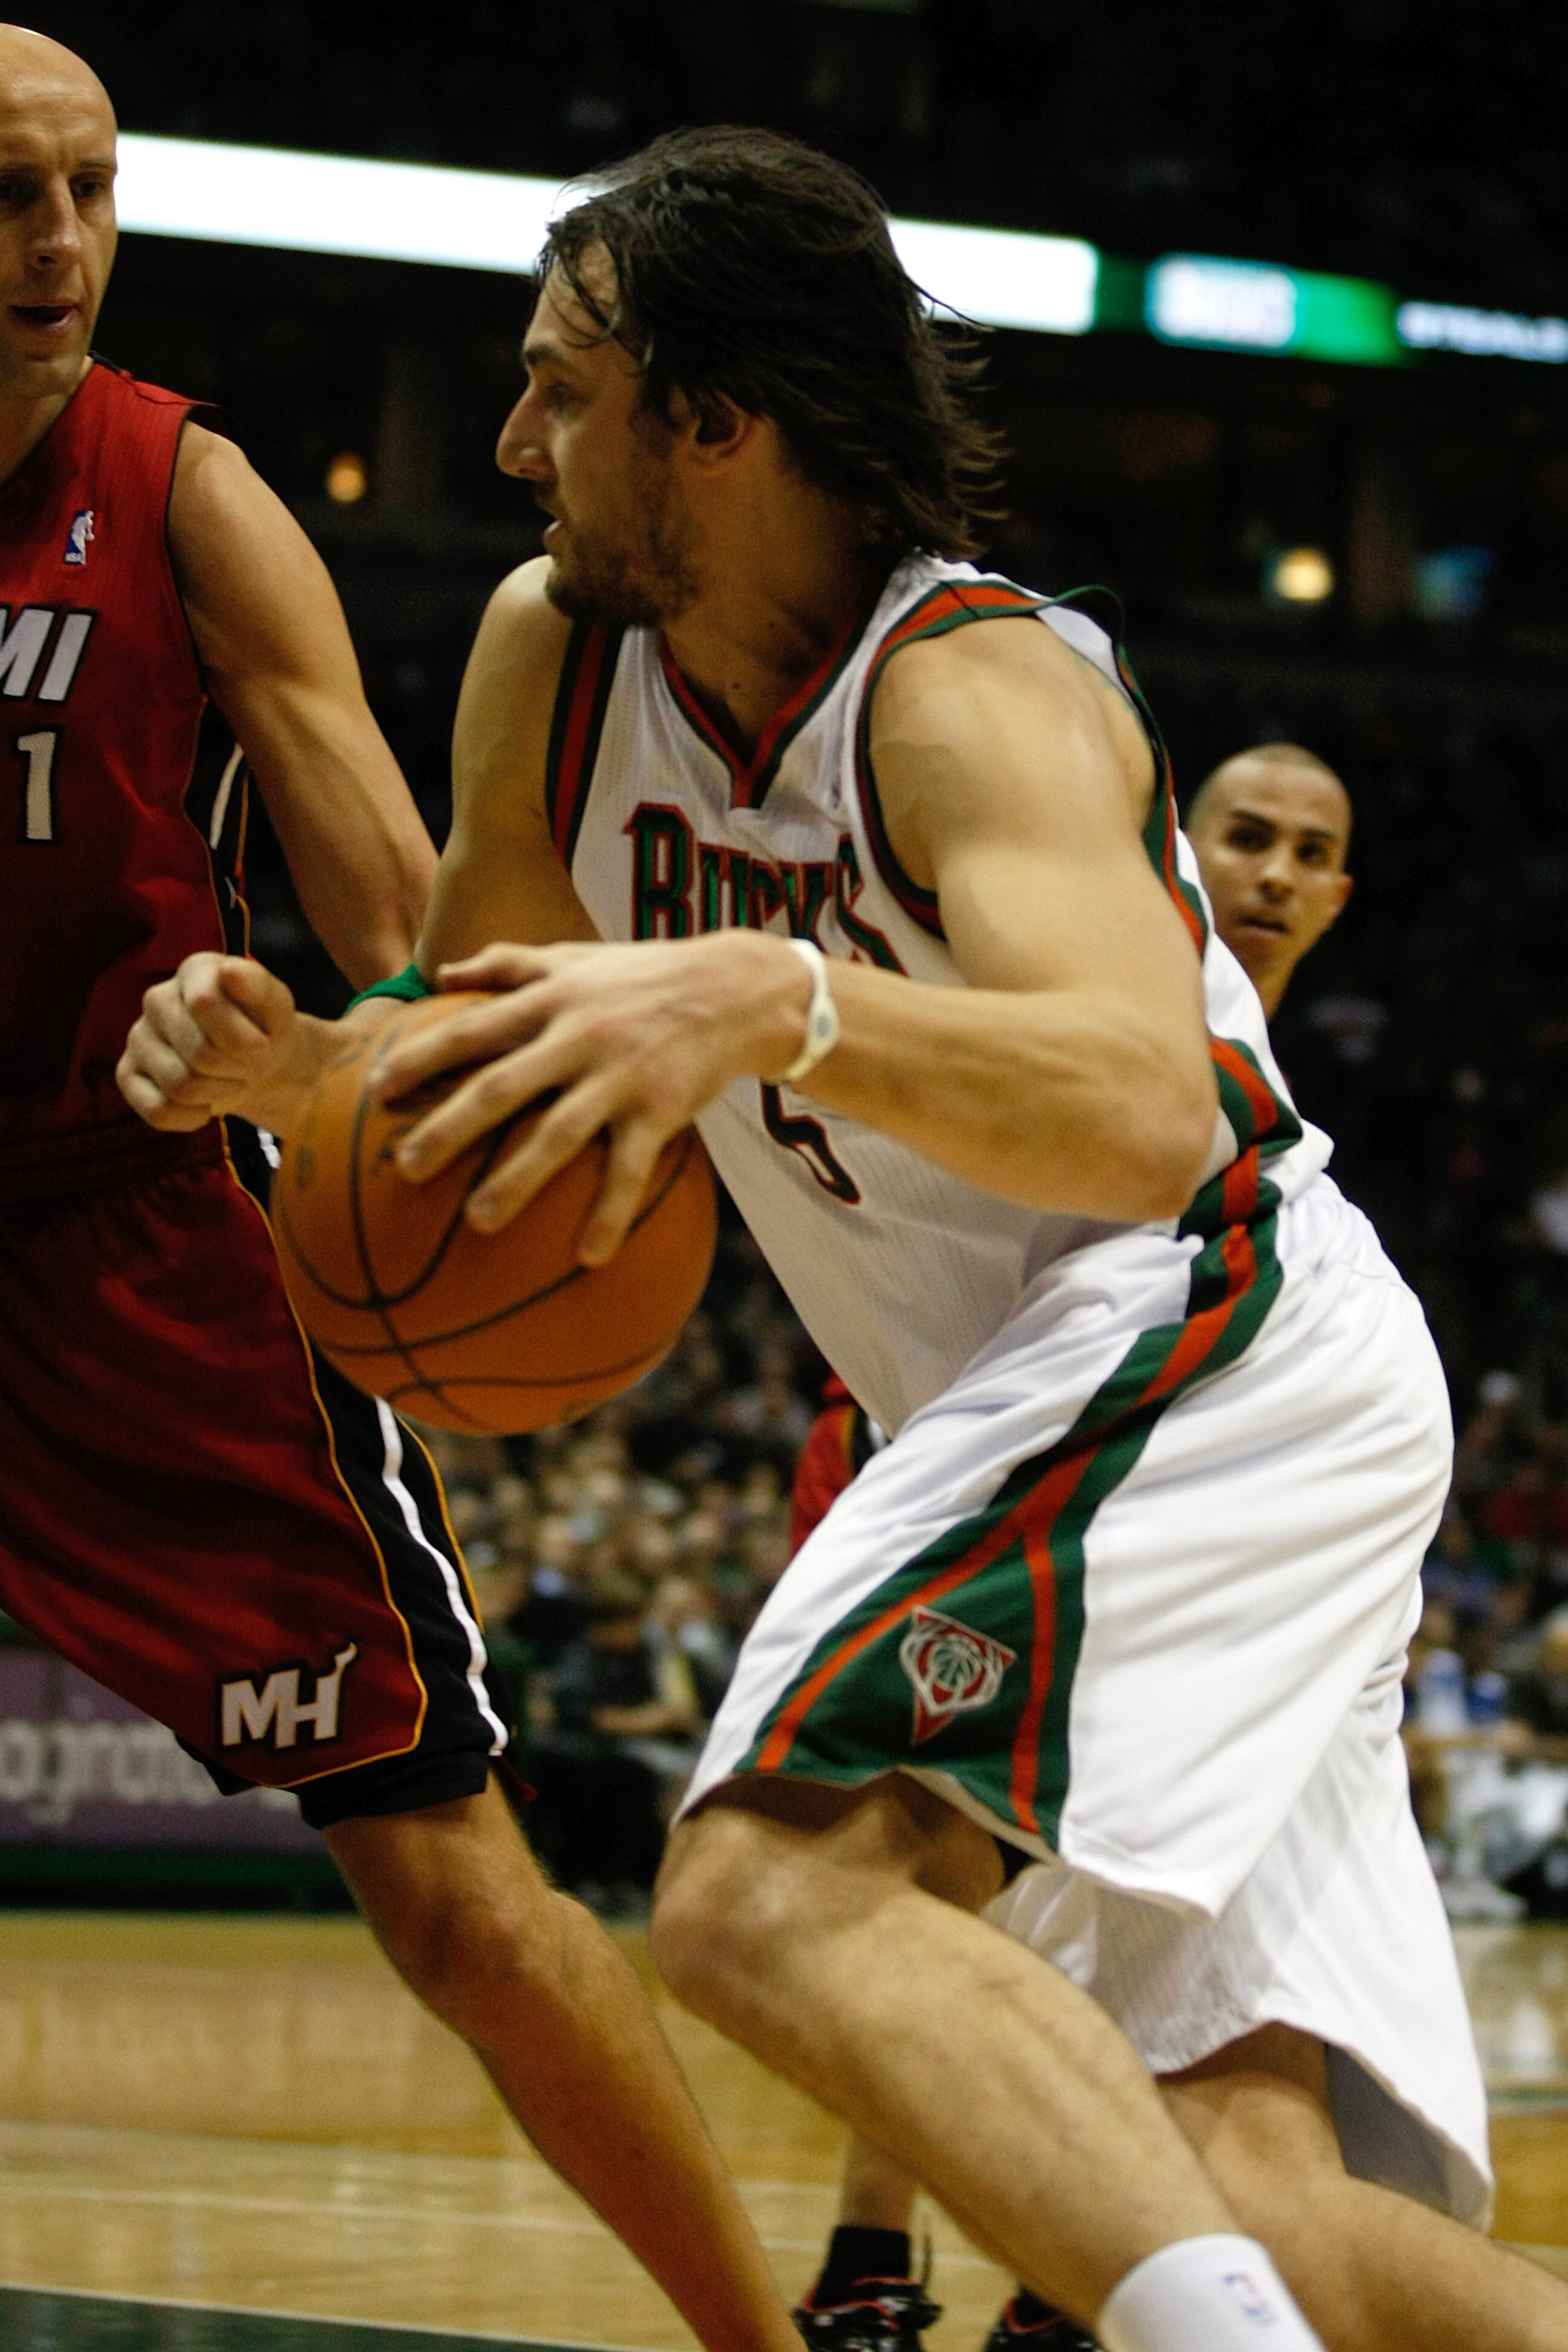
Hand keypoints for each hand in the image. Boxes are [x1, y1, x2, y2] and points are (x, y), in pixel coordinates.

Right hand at [117, 953, 305, 1132]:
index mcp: (193, 971)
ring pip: (180, 1086)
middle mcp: (157, 999)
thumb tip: (229, 971)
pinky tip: (205, 1104)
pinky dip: (192, 1118)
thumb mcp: (277, 1006)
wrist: (256, 1063)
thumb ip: (258, 985)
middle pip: (199, 1053)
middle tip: (247, 1065)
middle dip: (236, 1069)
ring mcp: (137, 1037)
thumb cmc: (265, 1029)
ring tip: (228, 1080)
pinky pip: (158, 1111)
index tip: (263, 1044)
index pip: (204, 1003)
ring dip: (218, 1094)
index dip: (243, 1038)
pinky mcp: (127, 1074)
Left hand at [372, 933, 811, 1262]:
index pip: (471, 1030)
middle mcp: (577, 1036)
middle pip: (500, 1086)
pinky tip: (589, 1257)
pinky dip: (610, 1212)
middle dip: (449, 1128)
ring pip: (558, 1133)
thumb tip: (443, 972)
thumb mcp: (573, 956)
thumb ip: (508, 962)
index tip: (378, 1091)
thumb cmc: (644, 974)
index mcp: (549, 1001)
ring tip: (478, 1222)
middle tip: (404, 1168)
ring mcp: (620, 1075)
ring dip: (517, 1179)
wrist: (736, 988)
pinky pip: (630, 1169)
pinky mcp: (662, 1109)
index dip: (420, 1058)